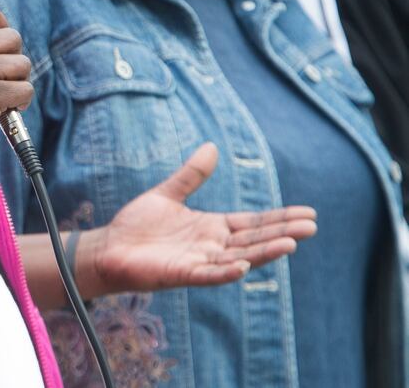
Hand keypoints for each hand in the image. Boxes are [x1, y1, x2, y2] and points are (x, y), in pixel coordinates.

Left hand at [87, 142, 317, 295]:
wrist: (108, 247)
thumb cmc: (138, 225)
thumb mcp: (168, 194)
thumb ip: (191, 175)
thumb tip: (212, 146)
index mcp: (211, 227)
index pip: (252, 223)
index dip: (279, 218)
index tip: (309, 214)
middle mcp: (211, 246)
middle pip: (253, 240)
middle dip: (282, 233)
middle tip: (312, 226)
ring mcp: (198, 262)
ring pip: (238, 258)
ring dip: (263, 253)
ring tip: (290, 245)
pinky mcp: (180, 274)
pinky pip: (207, 275)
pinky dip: (225, 272)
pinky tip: (242, 266)